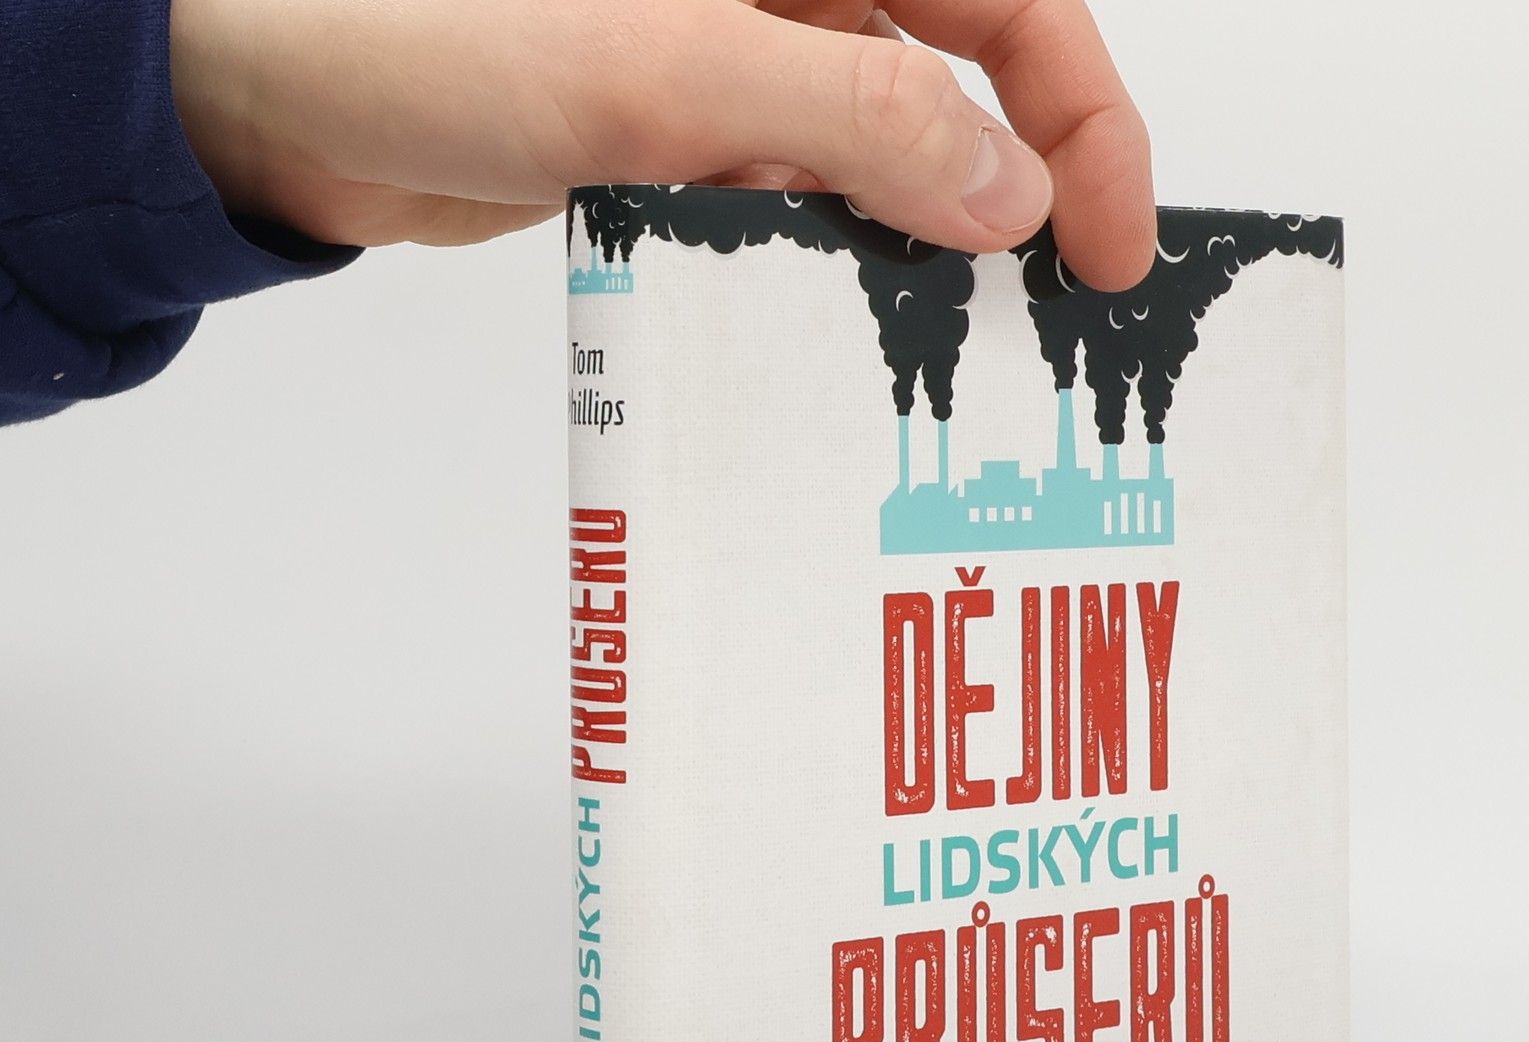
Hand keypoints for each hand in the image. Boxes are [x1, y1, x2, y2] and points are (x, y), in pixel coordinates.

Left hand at [169, 0, 1155, 288]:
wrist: (252, 81)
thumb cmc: (418, 20)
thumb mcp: (668, 62)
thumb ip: (859, 115)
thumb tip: (1011, 196)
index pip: (1012, 1)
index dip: (1085, 121)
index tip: (1112, 250)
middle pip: (960, 80)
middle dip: (1010, 202)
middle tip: (1038, 331)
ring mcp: (727, 55)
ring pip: (876, 156)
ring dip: (905, 251)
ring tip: (929, 354)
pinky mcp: (672, 131)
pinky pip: (786, 202)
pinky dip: (812, 267)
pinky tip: (815, 333)